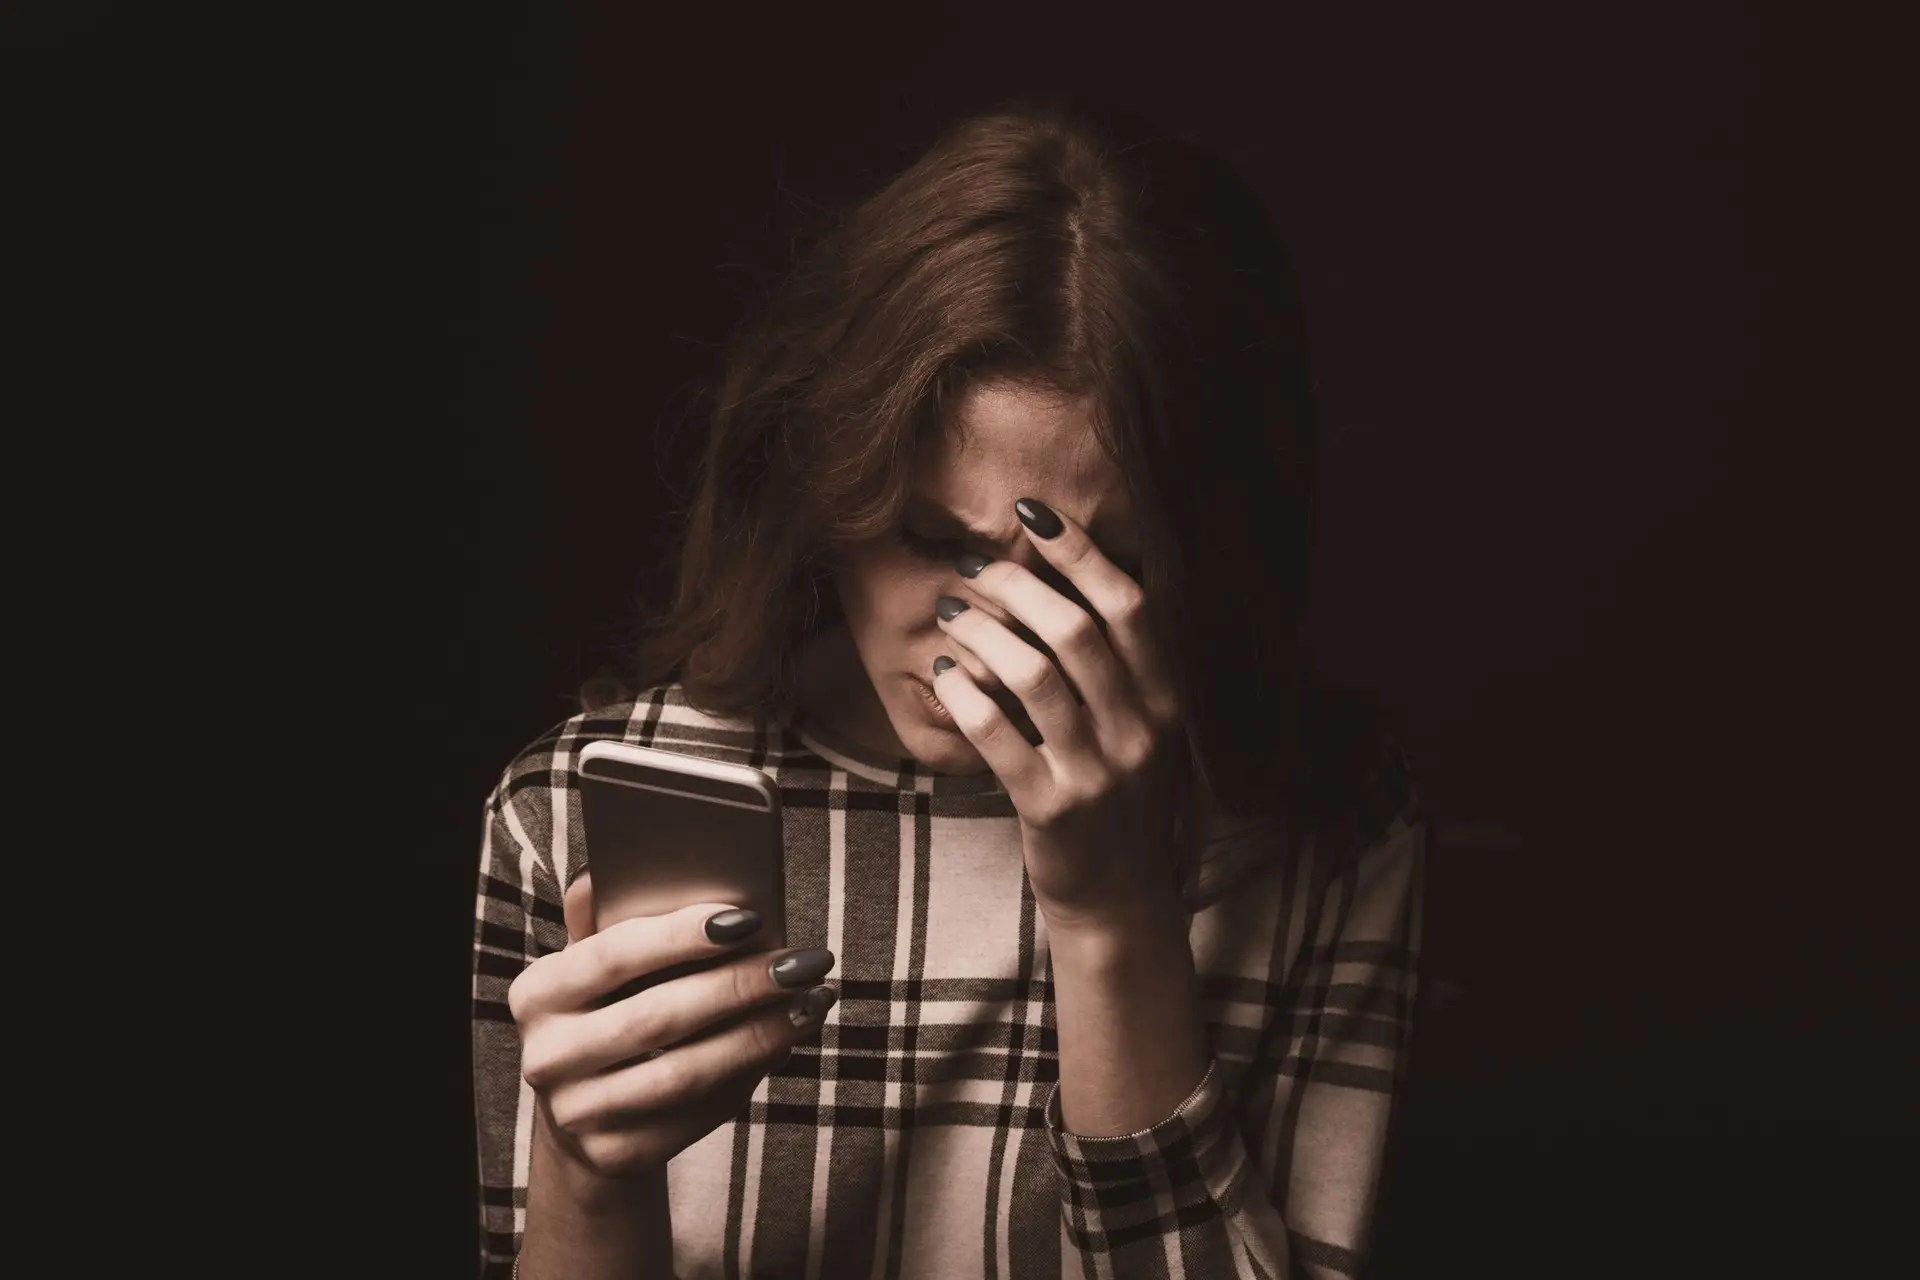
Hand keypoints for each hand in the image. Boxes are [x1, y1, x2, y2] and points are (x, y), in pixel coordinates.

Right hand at [507, 873, 837, 1185]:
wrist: (583, 1117)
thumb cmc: (606, 1014)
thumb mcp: (595, 967)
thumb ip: (605, 918)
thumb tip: (608, 865)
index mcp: (537, 993)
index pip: (614, 954)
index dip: (683, 934)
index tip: (750, 917)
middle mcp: (547, 1056)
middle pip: (659, 1015)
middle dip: (742, 985)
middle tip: (804, 961)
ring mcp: (577, 1113)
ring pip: (686, 1072)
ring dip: (761, 1035)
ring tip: (811, 1002)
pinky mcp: (615, 1155)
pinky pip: (698, 1113)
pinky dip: (748, 1075)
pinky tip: (784, 1042)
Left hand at [930, 498, 1183, 926]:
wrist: (1117, 895)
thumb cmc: (1115, 795)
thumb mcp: (1139, 726)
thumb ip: (1118, 661)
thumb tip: (1073, 569)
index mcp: (1167, 699)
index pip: (1130, 604)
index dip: (1080, 551)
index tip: (1033, 513)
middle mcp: (1142, 731)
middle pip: (1076, 630)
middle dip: (1016, 584)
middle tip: (974, 567)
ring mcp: (1099, 773)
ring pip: (1033, 675)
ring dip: (982, 633)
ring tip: (951, 614)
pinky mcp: (1052, 808)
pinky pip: (997, 734)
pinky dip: (963, 695)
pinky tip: (943, 674)